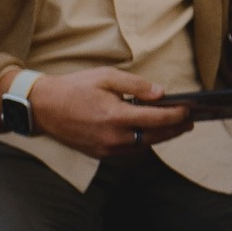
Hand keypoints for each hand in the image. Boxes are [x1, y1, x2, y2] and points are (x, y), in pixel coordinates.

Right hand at [21, 67, 192, 158]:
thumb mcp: (106, 77)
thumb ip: (136, 85)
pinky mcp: (99, 153)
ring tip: (174, 127)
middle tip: (189, 122)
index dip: (176, 115)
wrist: (42, 107)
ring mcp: (106, 148)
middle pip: (154, 136)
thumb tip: (160, 93)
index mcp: (116, 116)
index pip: (156, 119)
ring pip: (143, 146)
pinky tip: (150, 133)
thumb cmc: (74, 88)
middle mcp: (113, 137)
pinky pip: (129, 150)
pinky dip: (143, 143)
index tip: (189, 110)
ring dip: (160, 137)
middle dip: (175, 129)